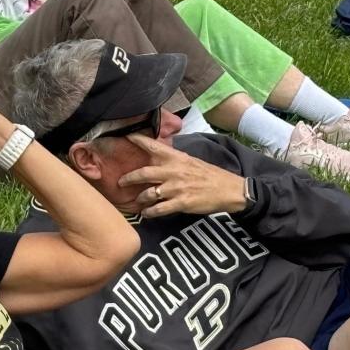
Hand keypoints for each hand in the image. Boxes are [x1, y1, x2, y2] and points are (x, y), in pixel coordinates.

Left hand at [118, 134, 246, 218]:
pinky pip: (159, 209)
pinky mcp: (181, 203)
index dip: (138, 140)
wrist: (229, 190)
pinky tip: (146, 214)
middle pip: (144, 172)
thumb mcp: (191, 161)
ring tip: (136, 203)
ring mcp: (176, 188)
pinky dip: (150, 213)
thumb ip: (174, 160)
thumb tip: (158, 156)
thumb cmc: (210, 176)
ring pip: (149, 193)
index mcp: (177, 158)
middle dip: (129, 178)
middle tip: (119, 182)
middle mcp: (174, 171)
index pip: (153, 146)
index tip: (125, 135)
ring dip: (139, 199)